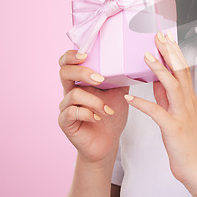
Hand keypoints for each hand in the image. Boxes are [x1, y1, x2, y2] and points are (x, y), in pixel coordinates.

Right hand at [58, 50, 128, 164]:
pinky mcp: (65, 122)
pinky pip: (71, 112)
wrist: (108, 141)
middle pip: (64, 72)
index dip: (71, 55)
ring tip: (107, 109)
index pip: (67, 62)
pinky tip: (98, 117)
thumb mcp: (120, 91)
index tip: (85, 54)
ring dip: (94, 100)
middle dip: (82, 72)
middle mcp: (70, 91)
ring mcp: (66, 107)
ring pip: (73, 94)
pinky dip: (88, 113)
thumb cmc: (112, 115)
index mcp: (81, 81)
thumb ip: (120, 75)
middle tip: (100, 78)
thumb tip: (132, 59)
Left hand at [124, 31, 196, 189]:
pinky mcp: (173, 128)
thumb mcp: (176, 113)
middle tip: (159, 35)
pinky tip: (130, 97)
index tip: (166, 37)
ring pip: (172, 86)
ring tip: (145, 56)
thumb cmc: (185, 141)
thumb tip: (157, 78)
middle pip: (180, 71)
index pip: (182, 68)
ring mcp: (182, 114)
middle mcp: (187, 102)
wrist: (196, 167)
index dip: (174, 51)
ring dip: (159, 70)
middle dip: (169, 52)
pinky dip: (143, 103)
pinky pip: (157, 113)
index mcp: (188, 97)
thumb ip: (167, 95)